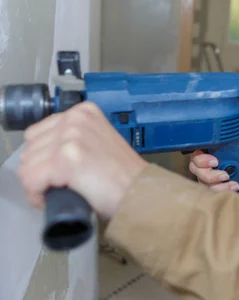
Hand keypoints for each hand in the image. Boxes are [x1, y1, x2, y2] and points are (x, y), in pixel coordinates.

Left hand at [18, 102, 148, 219]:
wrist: (140, 191)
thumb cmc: (123, 175)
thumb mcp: (98, 141)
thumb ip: (73, 137)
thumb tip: (45, 153)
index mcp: (84, 112)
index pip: (37, 133)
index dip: (44, 157)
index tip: (56, 170)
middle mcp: (76, 119)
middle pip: (29, 149)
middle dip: (39, 171)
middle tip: (60, 184)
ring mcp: (71, 137)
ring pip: (27, 165)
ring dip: (38, 184)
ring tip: (61, 190)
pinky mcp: (66, 158)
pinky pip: (31, 180)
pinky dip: (38, 195)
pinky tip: (55, 197)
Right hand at [189, 138, 238, 191]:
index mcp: (214, 149)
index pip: (197, 152)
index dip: (201, 158)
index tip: (215, 162)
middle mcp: (207, 163)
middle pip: (195, 169)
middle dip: (209, 175)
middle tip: (226, 175)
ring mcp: (209, 177)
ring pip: (202, 183)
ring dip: (217, 186)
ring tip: (234, 185)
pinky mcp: (214, 188)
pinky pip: (211, 193)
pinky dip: (222, 193)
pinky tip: (234, 190)